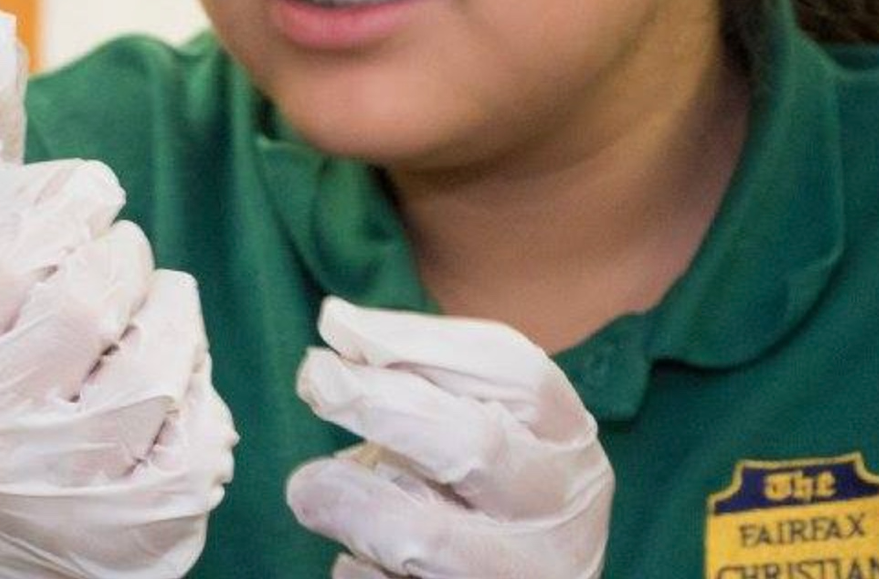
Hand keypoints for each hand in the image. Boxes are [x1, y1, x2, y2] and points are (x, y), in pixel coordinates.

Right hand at [0, 160, 236, 578]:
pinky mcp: (140, 528)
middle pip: (90, 299)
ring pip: (161, 360)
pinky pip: (204, 426)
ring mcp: (71, 488)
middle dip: (125, 254)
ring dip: (174, 310)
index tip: (94, 191)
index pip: (5, 254)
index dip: (69, 201)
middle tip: (120, 257)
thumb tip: (80, 177)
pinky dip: (198, 386)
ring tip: (152, 312)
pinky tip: (167, 387)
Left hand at [286, 299, 614, 577]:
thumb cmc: (489, 488)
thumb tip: (339, 325)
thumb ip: (425, 374)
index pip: (515, 374)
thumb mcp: (486, 420)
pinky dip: (358, 567)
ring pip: (425, 535)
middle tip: (315, 377)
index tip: (337, 324)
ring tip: (309, 486)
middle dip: (381, 404)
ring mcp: (525, 575)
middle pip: (474, 445)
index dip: (420, 343)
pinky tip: (353, 553)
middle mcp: (561, 509)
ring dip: (350, 500)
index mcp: (569, 439)